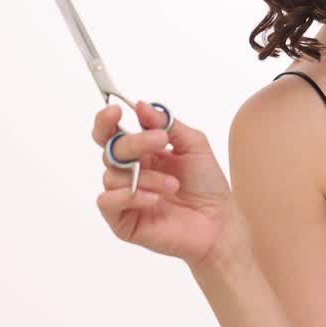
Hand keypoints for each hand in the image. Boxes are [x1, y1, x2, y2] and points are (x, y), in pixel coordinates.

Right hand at [92, 101, 239, 266]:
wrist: (217, 221)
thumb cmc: (207, 185)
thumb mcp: (193, 144)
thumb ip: (167, 124)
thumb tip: (142, 105)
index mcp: (143, 153)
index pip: (112, 133)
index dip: (107, 121)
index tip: (116, 111)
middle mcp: (130, 172)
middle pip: (110, 150)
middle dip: (134, 142)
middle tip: (160, 141)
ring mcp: (124, 197)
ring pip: (112, 175)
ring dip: (145, 176)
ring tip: (173, 185)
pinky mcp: (122, 220)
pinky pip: (108, 202)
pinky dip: (130, 196)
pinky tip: (154, 199)